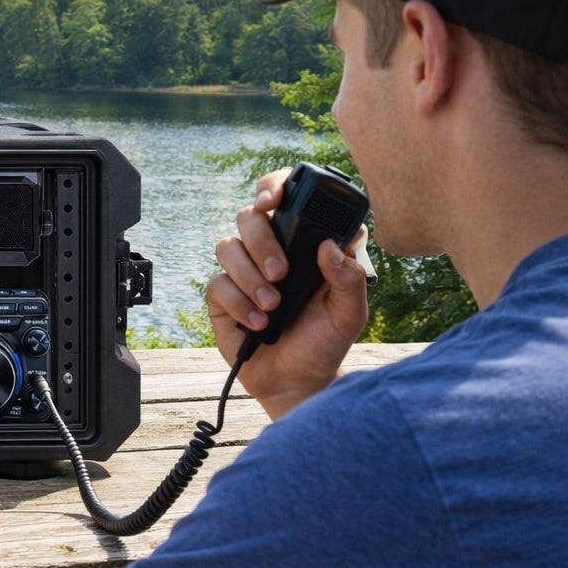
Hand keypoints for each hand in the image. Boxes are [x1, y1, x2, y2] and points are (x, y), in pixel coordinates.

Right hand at [205, 167, 370, 416]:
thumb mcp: (349, 313)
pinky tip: (259, 324)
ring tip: (272, 306)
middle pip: (249, 216)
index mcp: (303, 242)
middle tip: (281, 274)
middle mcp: (271, 249)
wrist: (296, 380)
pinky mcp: (222, 295)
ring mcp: (243, 270)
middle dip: (262, 242)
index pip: (285, 197)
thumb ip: (349, 278)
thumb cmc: (325, 342)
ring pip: (228, 246)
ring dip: (249, 276)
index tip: (272, 201)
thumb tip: (331, 246)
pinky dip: (239, 303)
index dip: (273, 187)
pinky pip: (217, 283)